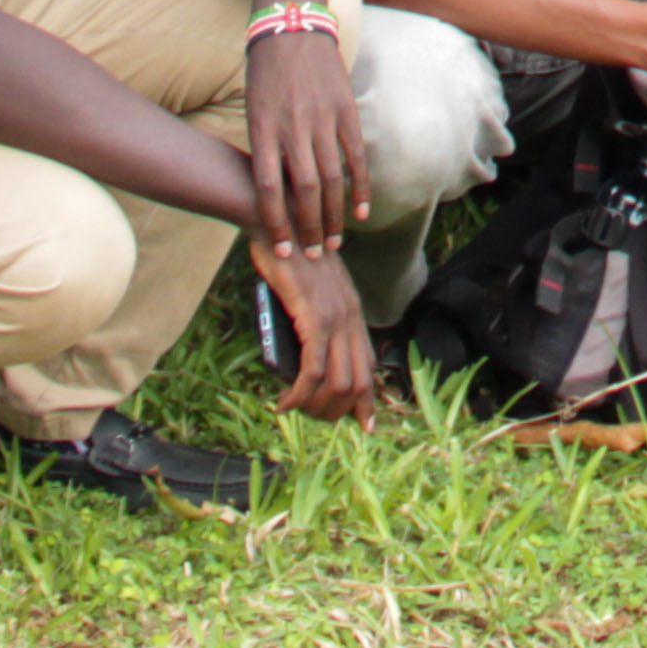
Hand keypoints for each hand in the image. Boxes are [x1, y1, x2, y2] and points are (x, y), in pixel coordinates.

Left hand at [244, 16, 363, 246]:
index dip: (274, 222)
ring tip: (335, 240)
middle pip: (302, 190)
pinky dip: (359, 185)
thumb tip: (276, 195)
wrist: (291, 28)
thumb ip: (266, 150)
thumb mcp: (253, 111)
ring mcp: (321, 117)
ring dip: (333, 214)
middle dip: (309, 227)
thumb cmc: (266, 74)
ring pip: (330, 177)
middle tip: (315, 253)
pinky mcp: (344, 109)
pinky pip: (354, 155)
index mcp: (262, 128)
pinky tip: (361, 210)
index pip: (267, 188)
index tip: (281, 250)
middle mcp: (291, 126)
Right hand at [249, 240, 380, 419]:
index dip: (368, 400)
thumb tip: (301, 359)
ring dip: (316, 407)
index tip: (366, 425)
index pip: (368, 365)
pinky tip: (285, 402)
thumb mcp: (307, 293)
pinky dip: (300, 393)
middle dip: (337, 411)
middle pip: (358, 382)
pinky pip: (314, 369)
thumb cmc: (285, 257)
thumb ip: (312, 321)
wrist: (278, 222)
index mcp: (352, 312)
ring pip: (338, 382)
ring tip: (295, 410)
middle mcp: (351, 316)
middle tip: (311, 417)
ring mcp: (335, 317)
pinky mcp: (314, 316)